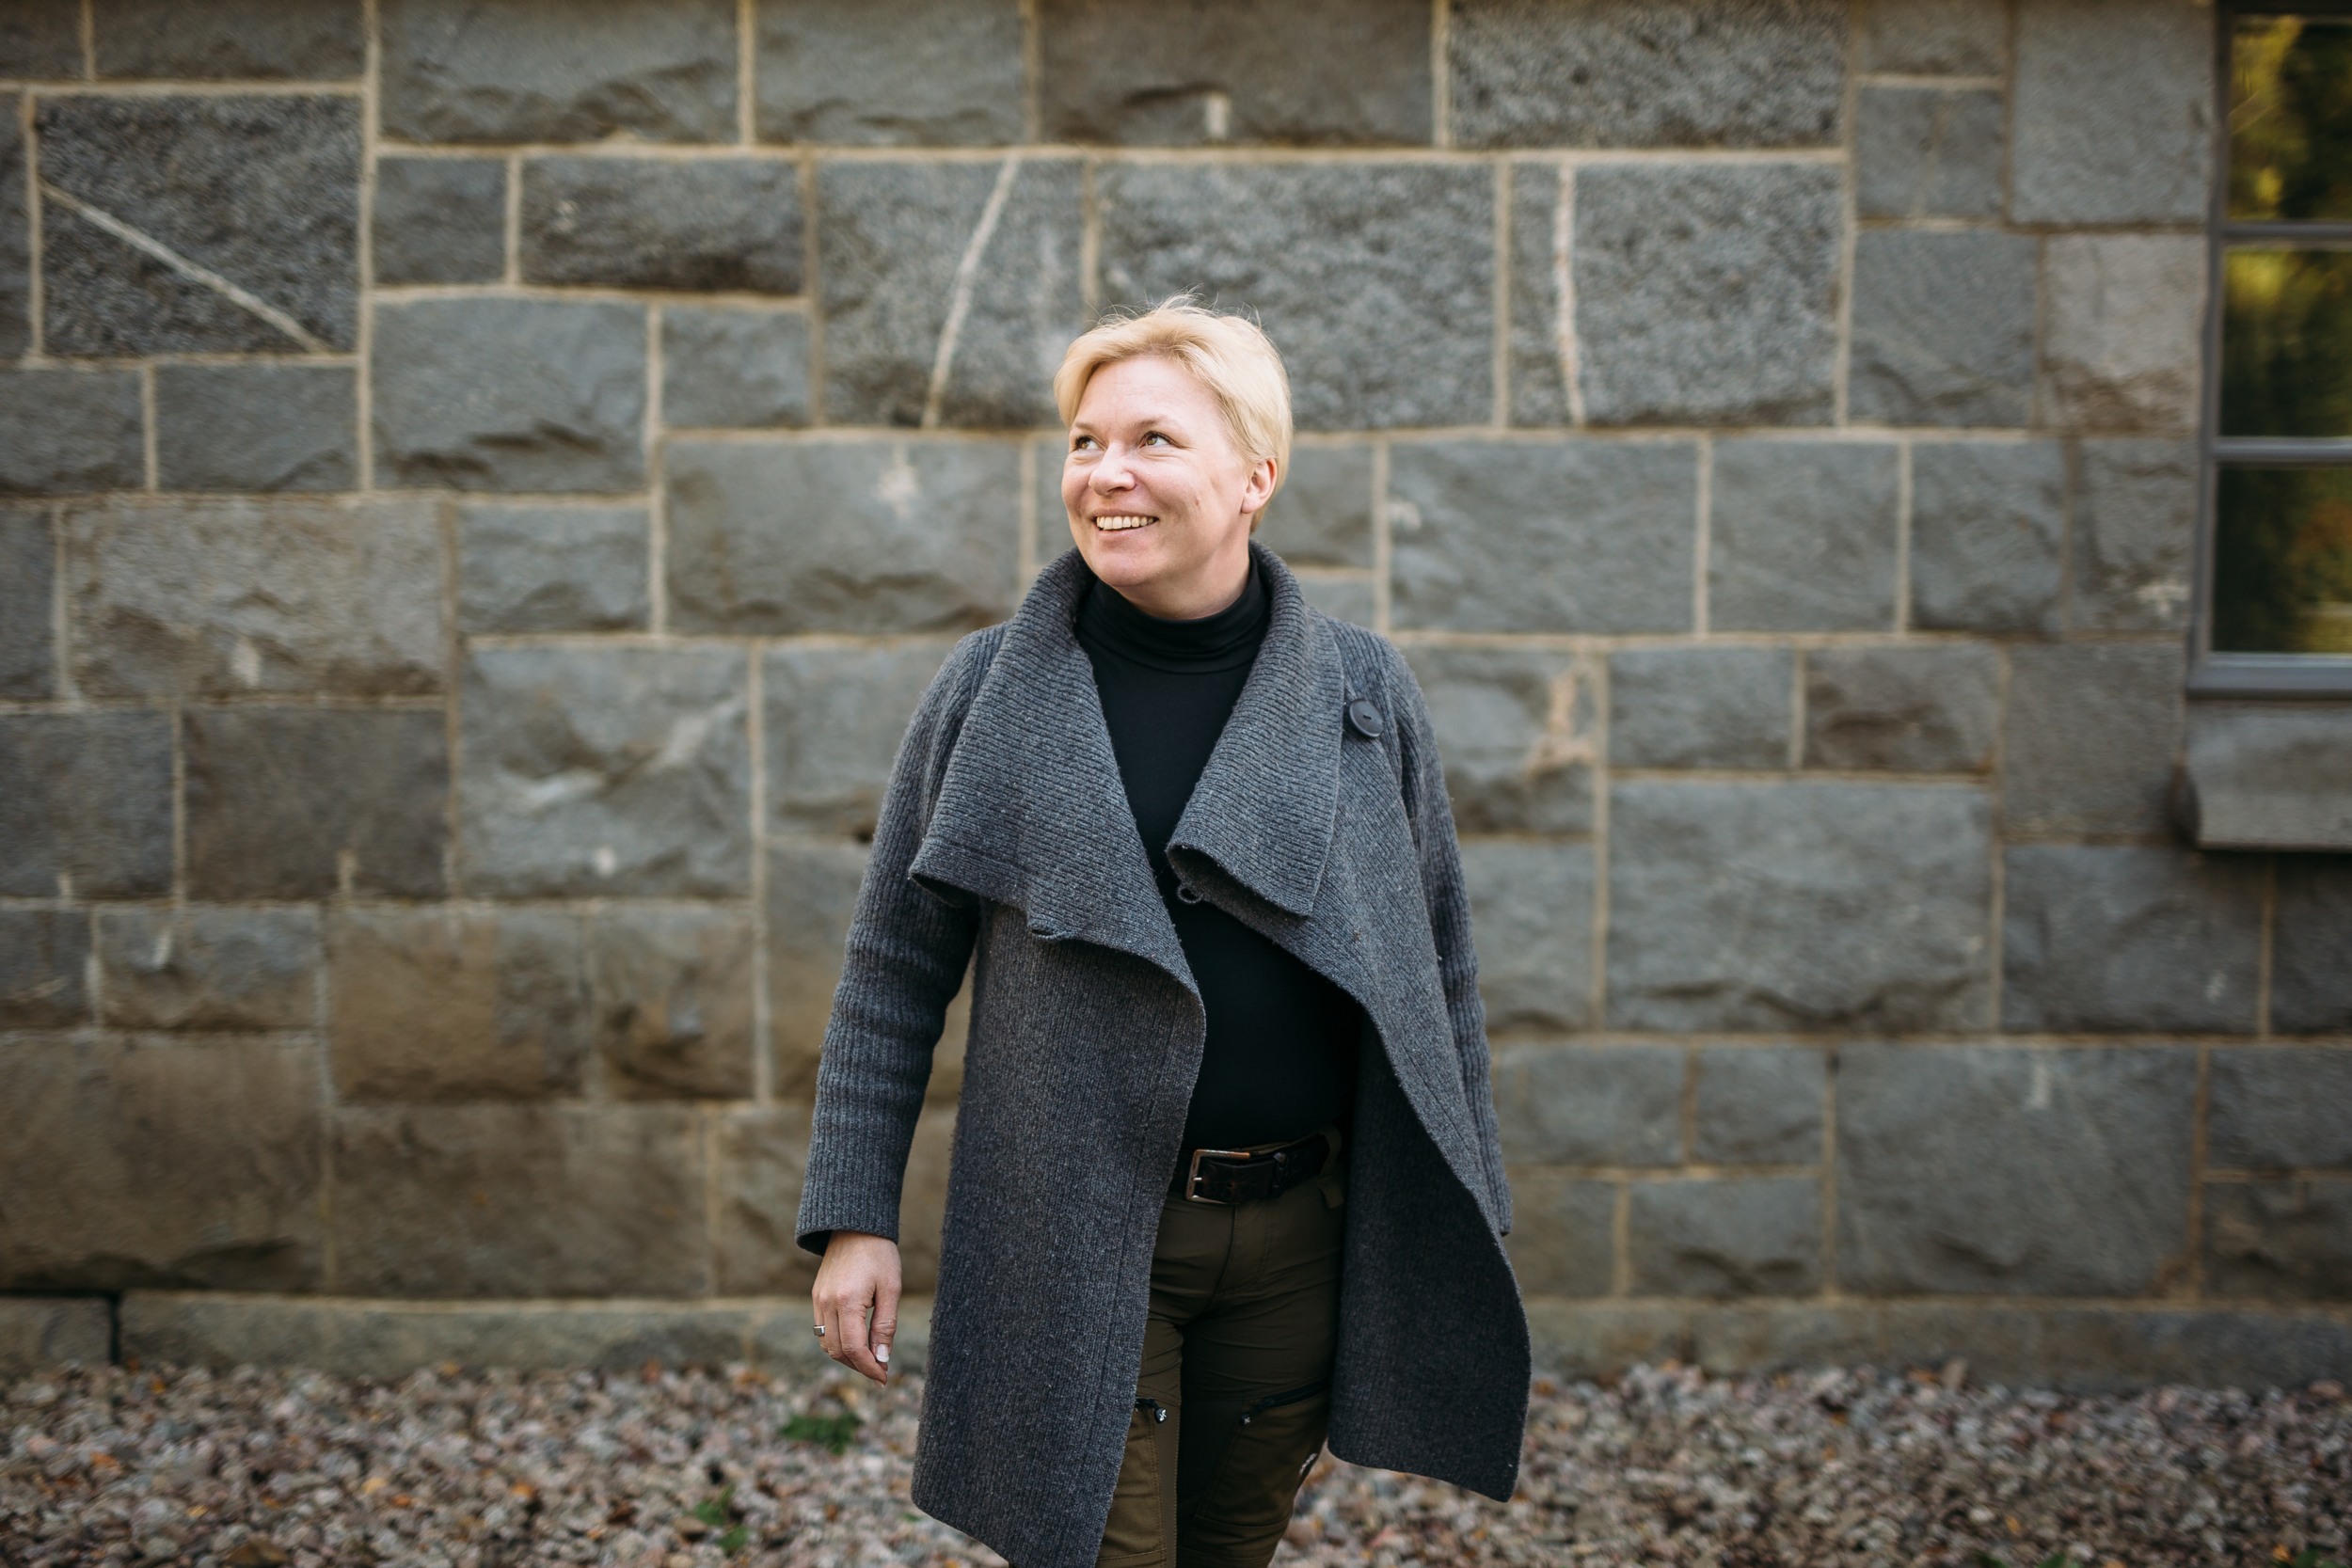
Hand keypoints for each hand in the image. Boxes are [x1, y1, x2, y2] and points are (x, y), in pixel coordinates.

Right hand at [811, 1231, 900, 1383]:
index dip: (869, 1368)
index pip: (854, 1348)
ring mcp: (818, 1300)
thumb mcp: (891, 1289)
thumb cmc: (879, 1254)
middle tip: (880, 1370)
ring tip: (869, 1358)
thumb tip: (881, 1359)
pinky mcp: (816, 1297)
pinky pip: (821, 1330)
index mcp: (847, 1301)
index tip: (884, 1378)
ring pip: (826, 1344)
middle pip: (837, 1351)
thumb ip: (885, 1326)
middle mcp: (826, 1303)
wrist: (855, 1226)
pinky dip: (837, 1342)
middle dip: (859, 1366)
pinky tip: (856, 1341)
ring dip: (847, 1357)